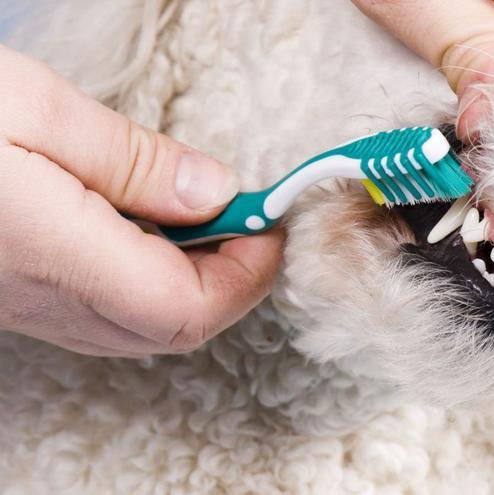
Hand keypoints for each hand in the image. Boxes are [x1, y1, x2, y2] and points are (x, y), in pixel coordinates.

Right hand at [0, 46, 283, 357]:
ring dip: (194, 279)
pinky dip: (149, 276)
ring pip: (143, 326)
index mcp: (54, 255)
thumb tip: (215, 191)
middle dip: (232, 279)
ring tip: (205, 214)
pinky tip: (146, 225)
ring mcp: (24, 306)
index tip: (270, 218)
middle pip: (175, 327)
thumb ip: (129, 159)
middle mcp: (42, 299)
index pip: (190, 307)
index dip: (248, 272)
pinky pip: (104, 310)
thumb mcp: (29, 108)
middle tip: (247, 216)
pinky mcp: (12, 296)